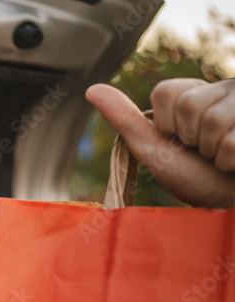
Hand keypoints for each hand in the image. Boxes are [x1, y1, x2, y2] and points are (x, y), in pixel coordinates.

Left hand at [86, 79, 234, 207]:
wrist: (230, 204)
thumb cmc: (198, 179)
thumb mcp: (156, 150)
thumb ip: (126, 120)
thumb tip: (91, 89)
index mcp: (199, 93)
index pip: (166, 91)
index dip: (166, 124)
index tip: (181, 140)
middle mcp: (227, 90)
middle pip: (189, 104)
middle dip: (191, 138)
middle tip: (205, 152)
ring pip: (215, 120)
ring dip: (214, 152)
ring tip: (224, 158)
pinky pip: (233, 143)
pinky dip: (231, 161)